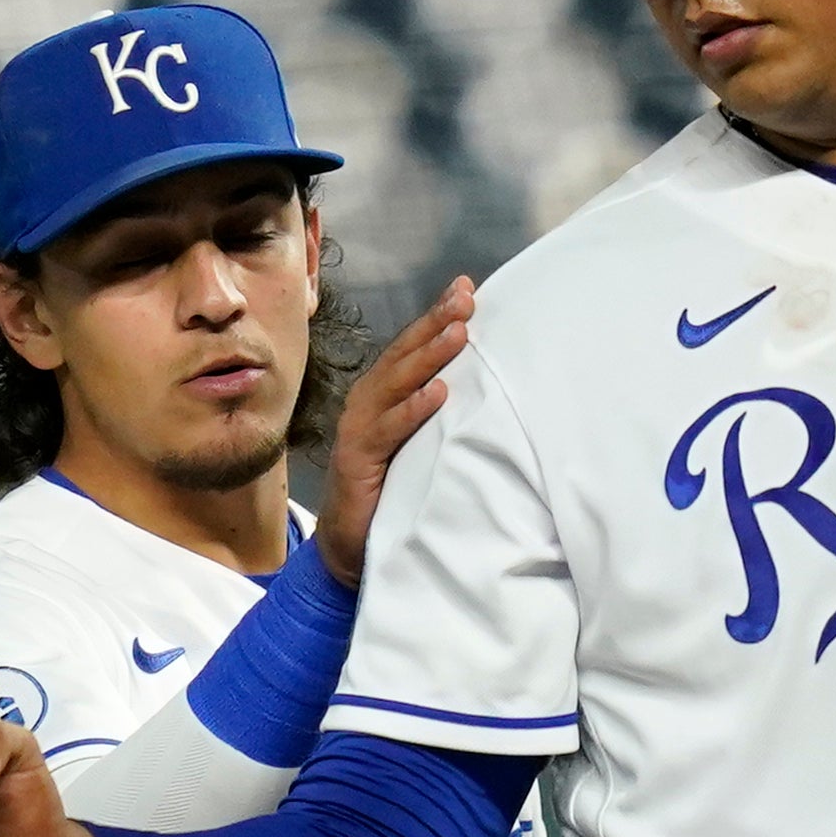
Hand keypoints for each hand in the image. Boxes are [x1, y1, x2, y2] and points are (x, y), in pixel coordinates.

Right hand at [317, 276, 471, 588]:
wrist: (350, 548)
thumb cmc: (392, 492)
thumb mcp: (420, 445)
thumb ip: (440, 416)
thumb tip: (485, 384)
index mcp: (384, 396)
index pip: (412, 349)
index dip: (437, 317)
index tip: (467, 288)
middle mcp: (368, 404)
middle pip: (404, 356)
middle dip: (435, 324)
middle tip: (466, 298)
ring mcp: (359, 431)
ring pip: (395, 385)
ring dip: (427, 358)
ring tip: (458, 333)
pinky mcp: (357, 462)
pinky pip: (387, 431)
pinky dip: (411, 411)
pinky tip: (437, 394)